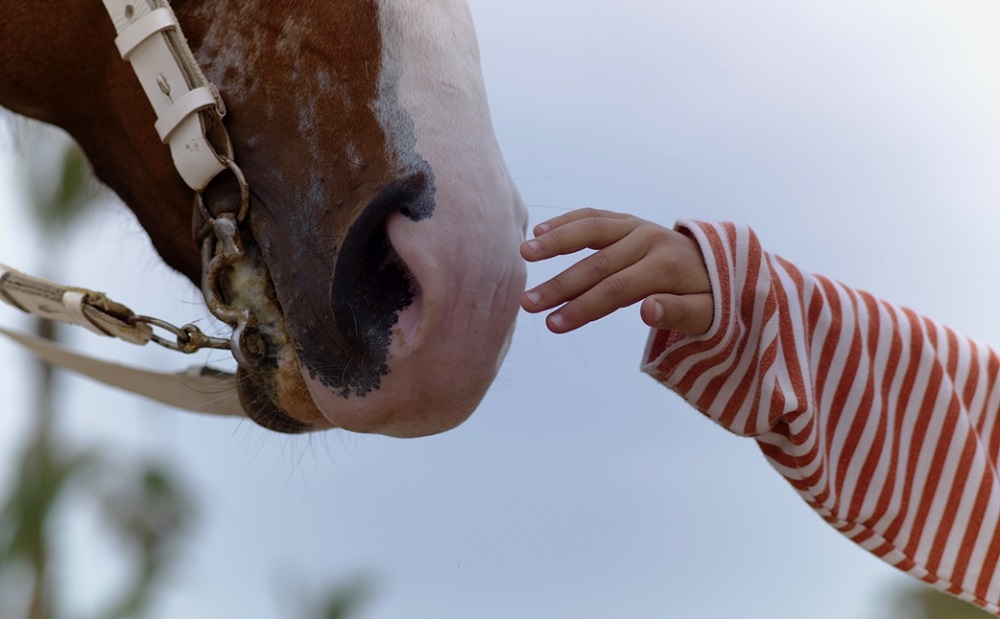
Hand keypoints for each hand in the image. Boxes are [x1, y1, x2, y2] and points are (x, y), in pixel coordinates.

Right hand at [520, 209, 712, 335]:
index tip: (553, 324)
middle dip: (560, 285)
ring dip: (555, 241)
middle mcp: (649, 239)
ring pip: (590, 229)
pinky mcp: (626, 221)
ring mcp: (636, 226)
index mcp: (667, 266)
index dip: (584, 307)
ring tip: (524, 255)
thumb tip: (647, 311)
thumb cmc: (707, 297)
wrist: (717, 264)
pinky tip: (539, 232)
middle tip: (528, 303)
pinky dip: (566, 222)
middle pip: (597, 263)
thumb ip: (677, 313)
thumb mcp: (706, 314)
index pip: (617, 289)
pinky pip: (592, 217)